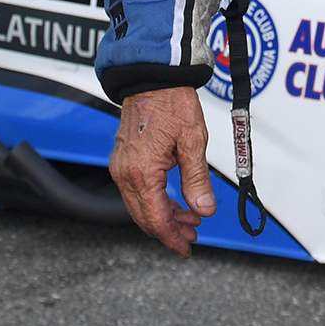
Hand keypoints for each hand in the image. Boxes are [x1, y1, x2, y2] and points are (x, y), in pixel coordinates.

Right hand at [110, 86, 214, 256]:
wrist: (153, 76)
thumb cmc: (173, 103)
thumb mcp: (193, 142)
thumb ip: (197, 180)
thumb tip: (203, 211)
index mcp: (142, 172)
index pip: (157, 219)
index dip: (173, 238)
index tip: (186, 249)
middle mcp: (125, 173)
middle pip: (144, 217)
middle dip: (169, 230)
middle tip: (192, 234)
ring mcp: (121, 165)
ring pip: (138, 206)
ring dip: (162, 215)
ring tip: (189, 217)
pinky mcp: (122, 158)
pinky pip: (135, 190)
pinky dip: (153, 200)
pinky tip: (172, 200)